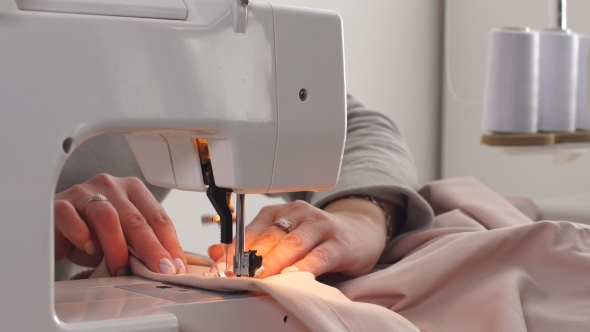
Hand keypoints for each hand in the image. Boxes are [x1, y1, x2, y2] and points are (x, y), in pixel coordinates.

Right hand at [54, 173, 185, 275]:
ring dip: (117, 246)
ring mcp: (84, 193)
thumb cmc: (93, 233)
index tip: (176, 266)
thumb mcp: (123, 239)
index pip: (158, 216)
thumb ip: (142, 247)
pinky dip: (82, 236)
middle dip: (151, 248)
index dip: (169, 243)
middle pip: (136, 218)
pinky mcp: (59, 204)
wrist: (55, 229)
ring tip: (121, 268)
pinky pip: (71, 217)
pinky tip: (88, 249)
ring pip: (107, 216)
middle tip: (159, 269)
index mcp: (133, 190)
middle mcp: (111, 186)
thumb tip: (168, 268)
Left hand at [208, 199, 392, 277]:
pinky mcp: (340, 243)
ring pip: (293, 244)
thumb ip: (251, 245)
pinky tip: (294, 275)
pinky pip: (320, 255)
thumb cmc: (316, 238)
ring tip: (262, 277)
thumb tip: (216, 252)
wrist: (358, 233)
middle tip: (238, 276)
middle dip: (252, 260)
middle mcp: (300, 214)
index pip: (253, 230)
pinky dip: (305, 266)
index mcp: (281, 212)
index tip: (222, 269)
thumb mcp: (283, 237)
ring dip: (275, 263)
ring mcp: (321, 226)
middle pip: (271, 237)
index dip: (235, 251)